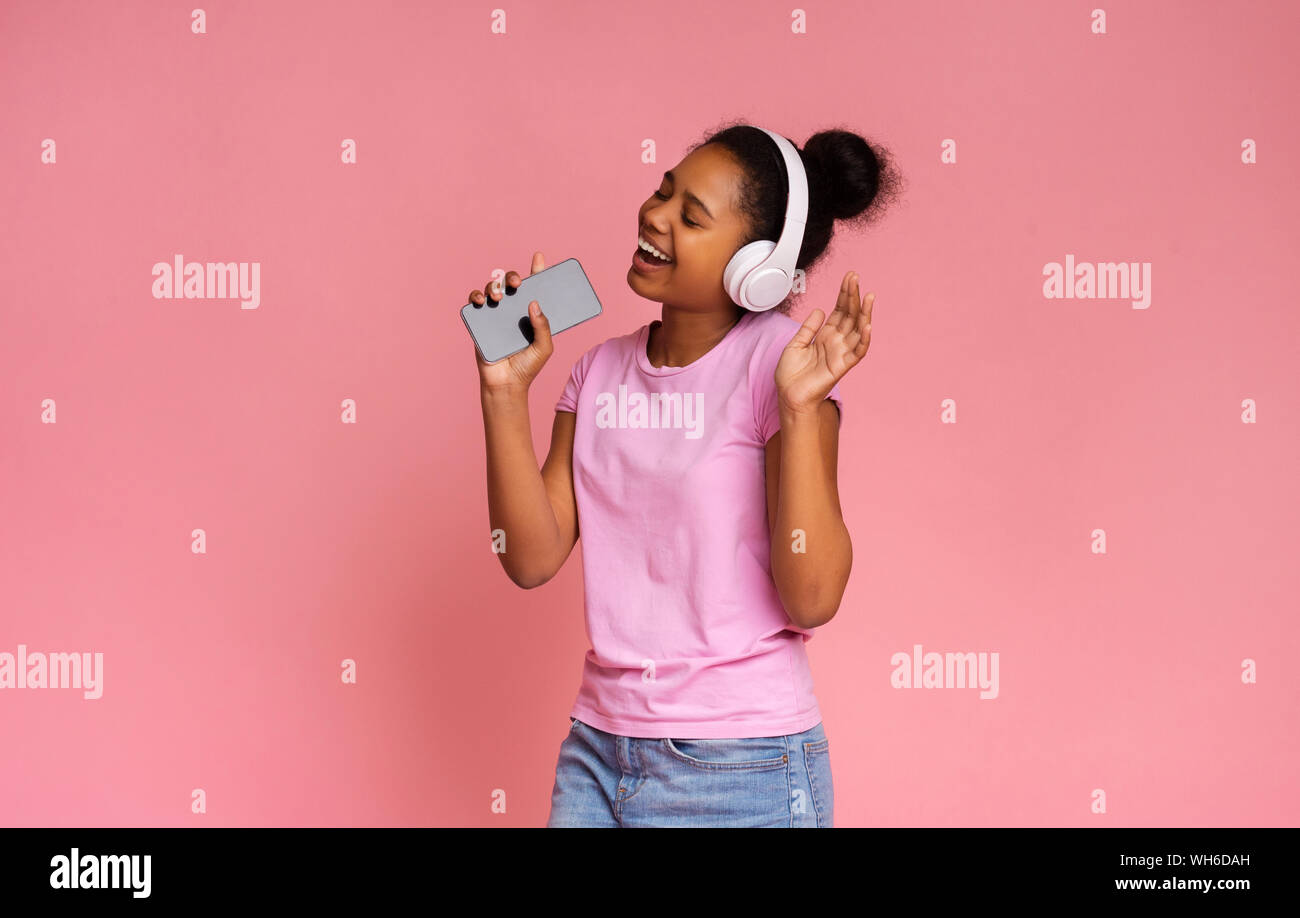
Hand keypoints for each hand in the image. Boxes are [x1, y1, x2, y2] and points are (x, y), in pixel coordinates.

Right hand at [469, 251, 553, 392]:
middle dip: (513, 277)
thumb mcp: (544, 348)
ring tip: (499, 296)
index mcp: (531, 314)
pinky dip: (476, 296)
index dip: (537, 271)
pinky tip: (481, 300)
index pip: (534, 288)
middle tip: (518, 283)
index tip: (539, 258)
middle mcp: (513, 311)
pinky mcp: (480, 322)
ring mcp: (496, 315)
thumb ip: (544, 327)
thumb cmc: (527, 367)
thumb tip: (534, 303)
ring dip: (494, 286)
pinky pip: (475, 303)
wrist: (506, 384)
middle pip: (511, 285)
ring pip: (492, 290)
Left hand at [774, 271, 873, 415]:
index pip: (839, 310)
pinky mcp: (842, 366)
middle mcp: (836, 342)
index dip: (844, 294)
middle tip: (855, 278)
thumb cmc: (791, 374)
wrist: (788, 396)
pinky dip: (864, 339)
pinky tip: (868, 325)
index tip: (849, 277)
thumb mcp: (796, 344)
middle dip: (853, 296)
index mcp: (826, 335)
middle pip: (850, 315)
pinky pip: (858, 352)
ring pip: (858, 330)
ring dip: (864, 313)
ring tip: (868, 296)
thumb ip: (809, 328)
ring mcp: (841, 353)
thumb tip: (820, 310)